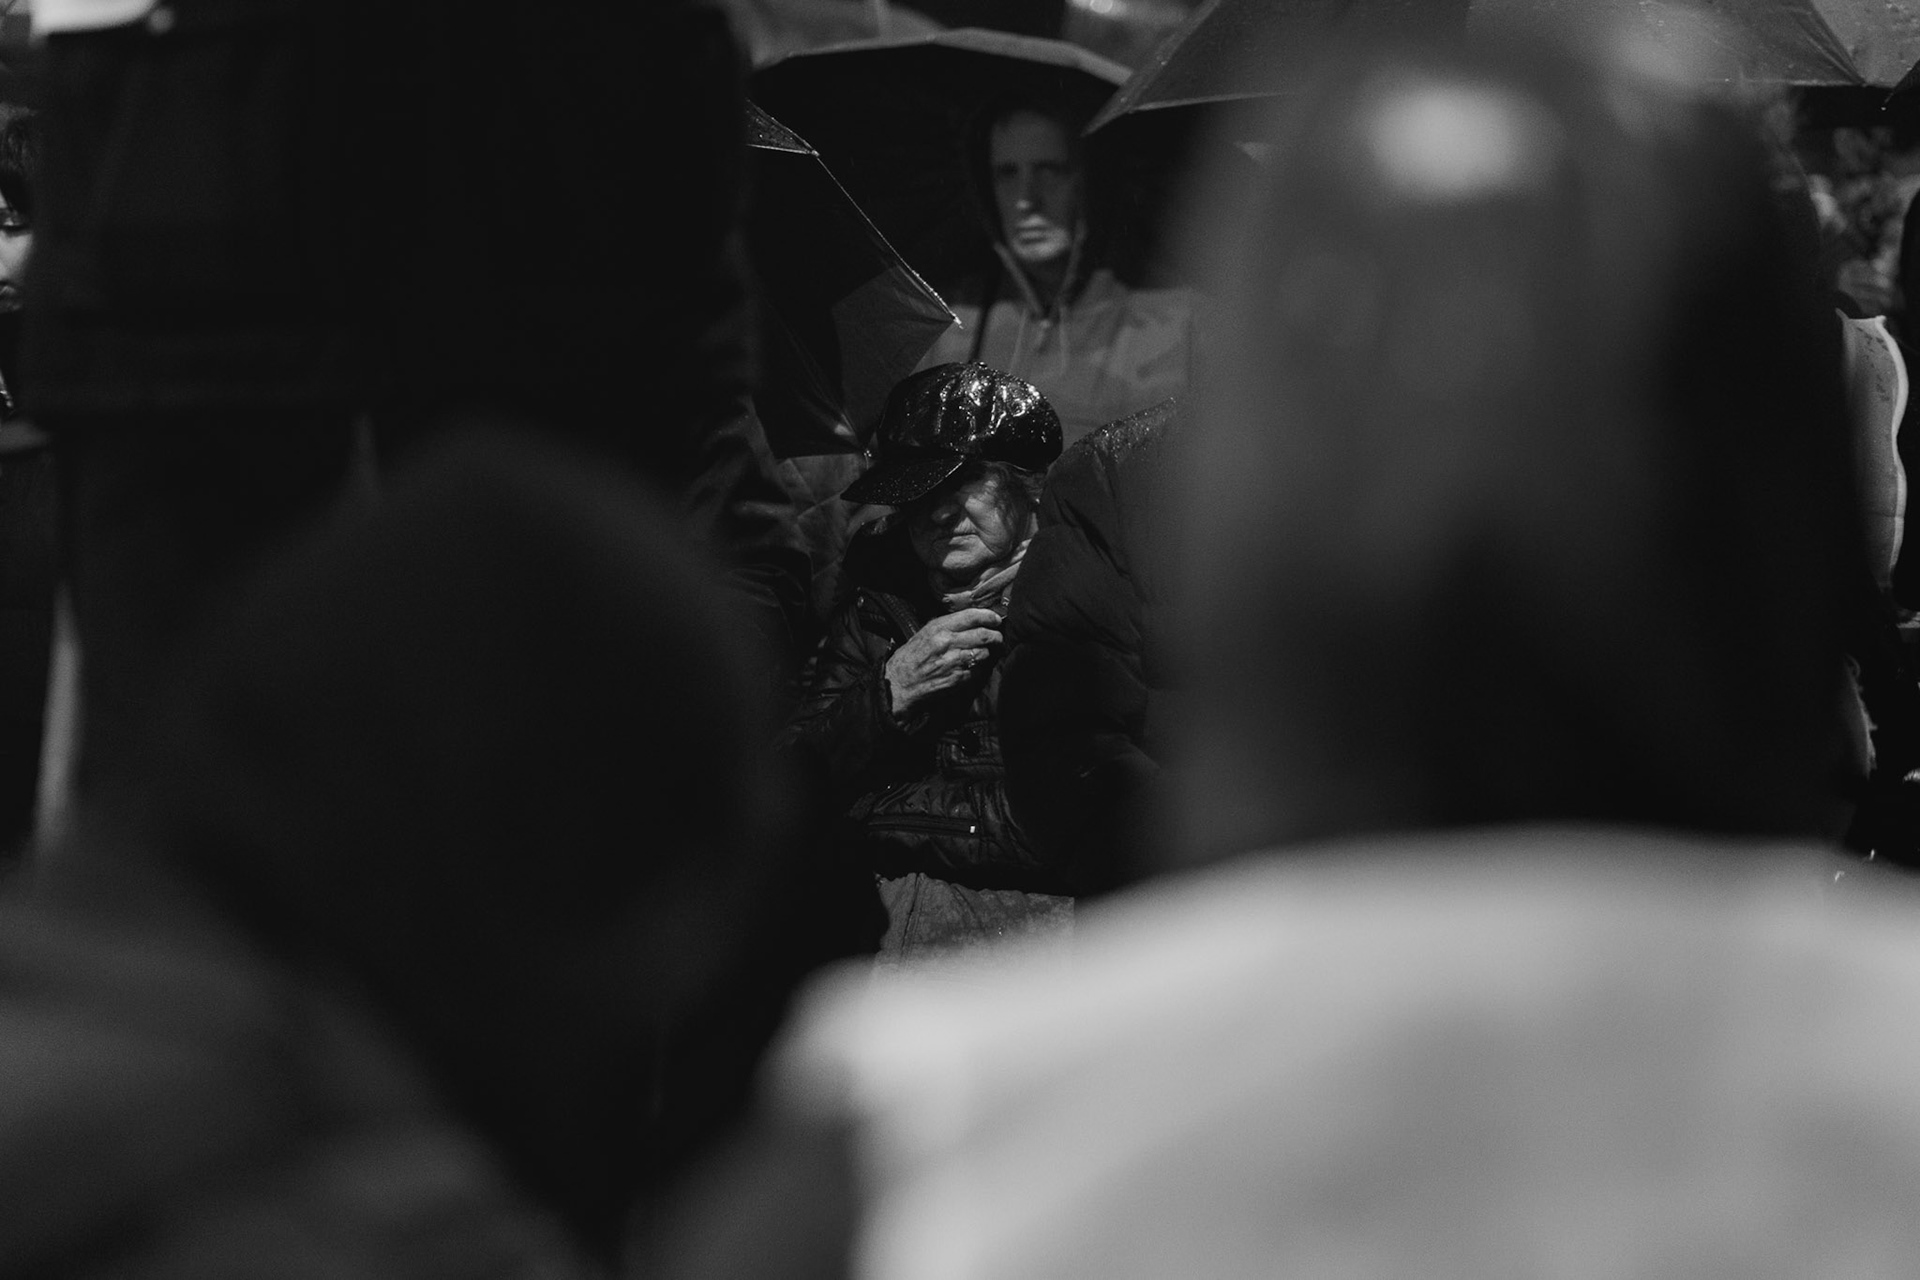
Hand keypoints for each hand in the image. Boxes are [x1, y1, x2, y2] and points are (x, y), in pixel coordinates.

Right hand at [884, 607, 1002, 717]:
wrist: (899, 684)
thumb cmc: (911, 657)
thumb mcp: (924, 633)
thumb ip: (947, 625)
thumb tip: (972, 619)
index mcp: (938, 628)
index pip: (972, 616)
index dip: (989, 616)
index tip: (996, 619)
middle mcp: (947, 643)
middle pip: (984, 635)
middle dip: (995, 636)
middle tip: (997, 637)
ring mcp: (953, 662)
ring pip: (984, 653)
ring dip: (988, 653)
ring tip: (985, 653)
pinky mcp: (957, 679)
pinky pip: (978, 670)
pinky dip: (980, 667)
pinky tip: (974, 666)